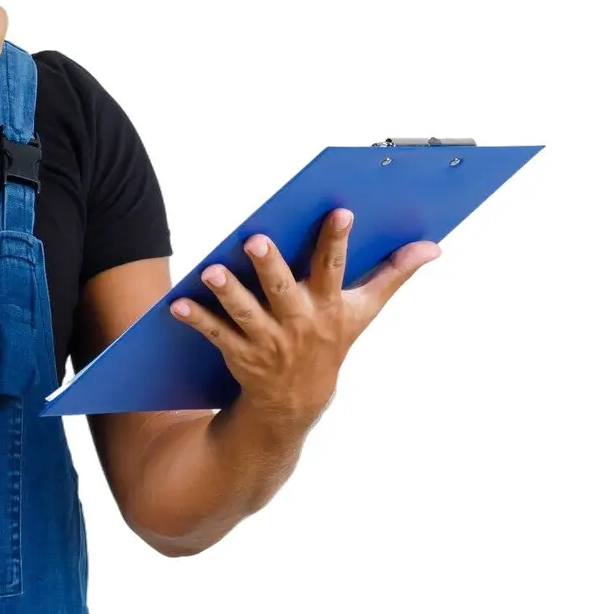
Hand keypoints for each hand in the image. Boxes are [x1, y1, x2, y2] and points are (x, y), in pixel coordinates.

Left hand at [170, 208, 441, 432]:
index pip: (335, 267)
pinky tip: (179, 304)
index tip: (340, 211)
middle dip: (270, 266)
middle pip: (284, 289)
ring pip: (246, 313)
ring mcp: (269, 340)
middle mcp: (300, 322)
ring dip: (229, 293)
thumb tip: (434, 246)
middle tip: (255, 239)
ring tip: (212, 272)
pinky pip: (216, 334)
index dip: (337, 240)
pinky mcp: (240, 352)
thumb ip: (393, 274)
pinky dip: (197, 319)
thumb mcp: (364, 311)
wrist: (297, 401)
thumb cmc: (331, 341)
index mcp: (329, 305)